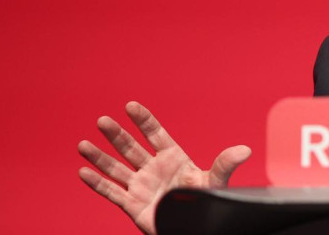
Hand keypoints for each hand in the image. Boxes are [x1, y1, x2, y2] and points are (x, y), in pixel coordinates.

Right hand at [78, 102, 250, 234]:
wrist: (196, 226)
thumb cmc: (205, 202)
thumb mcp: (215, 182)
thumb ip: (225, 165)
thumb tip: (245, 150)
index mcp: (173, 158)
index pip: (155, 135)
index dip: (144, 121)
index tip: (130, 106)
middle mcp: (153, 169)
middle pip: (131, 148)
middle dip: (117, 135)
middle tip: (102, 120)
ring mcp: (141, 186)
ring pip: (116, 168)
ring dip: (100, 157)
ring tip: (83, 145)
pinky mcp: (133, 205)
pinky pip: (112, 192)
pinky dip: (97, 184)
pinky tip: (83, 172)